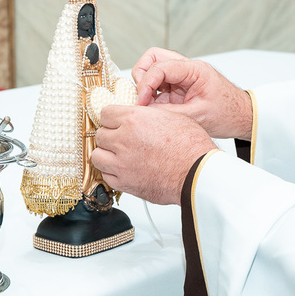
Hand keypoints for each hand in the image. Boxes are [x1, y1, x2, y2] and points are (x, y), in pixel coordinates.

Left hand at [92, 106, 217, 203]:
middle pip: (100, 134)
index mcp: (134, 119)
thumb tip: (136, 117)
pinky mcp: (124, 182)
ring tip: (119, 155)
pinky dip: (112, 172)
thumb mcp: (171, 116)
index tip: (116, 122)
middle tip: (122, 139)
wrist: (197, 173)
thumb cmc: (191, 146)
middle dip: (111, 136)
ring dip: (106, 154)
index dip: (113, 118)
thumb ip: (146, 116)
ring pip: (97, 155)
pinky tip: (124, 169)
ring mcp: (121, 163)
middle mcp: (123, 139)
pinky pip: (106, 175)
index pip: (105, 113)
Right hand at [132, 49, 253, 138]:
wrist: (242, 117)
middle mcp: (187, 67)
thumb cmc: (227, 114)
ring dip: (146, 85)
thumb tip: (143, 112)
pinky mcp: (179, 86)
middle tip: (142, 98)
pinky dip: (151, 94)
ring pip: (153, 68)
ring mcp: (182, 75)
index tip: (141, 103)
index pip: (160, 66)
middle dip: (142, 76)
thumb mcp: (197, 116)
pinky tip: (155, 108)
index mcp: (194, 69)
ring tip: (148, 104)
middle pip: (153, 58)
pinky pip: (158, 83)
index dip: (145, 84)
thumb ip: (169, 113)